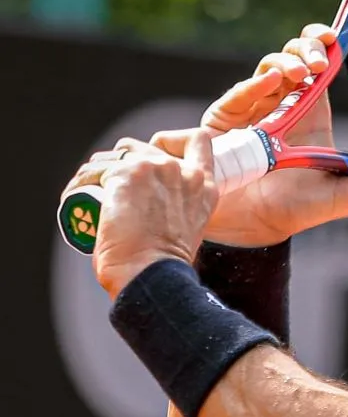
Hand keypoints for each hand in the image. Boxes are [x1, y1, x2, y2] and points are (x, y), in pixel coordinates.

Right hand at [67, 24, 347, 246]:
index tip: (333, 41)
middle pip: (294, 56)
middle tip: (318, 64)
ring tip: (299, 74)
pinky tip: (274, 82)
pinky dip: (256, 83)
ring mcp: (253, 109)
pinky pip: (239, 93)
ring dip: (286, 61)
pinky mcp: (225, 120)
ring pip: (268, 67)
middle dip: (307, 47)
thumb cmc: (302, 208)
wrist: (257, 227)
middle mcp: (282, 104)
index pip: (319, 68)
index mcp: (312, 113)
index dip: (323, 46)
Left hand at [90, 130, 218, 298]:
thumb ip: (180, 207)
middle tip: (109, 186)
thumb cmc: (163, 266)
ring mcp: (155, 169)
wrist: (151, 276)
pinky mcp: (125, 175)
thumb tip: (153, 204)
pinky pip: (92, 171)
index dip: (172, 142)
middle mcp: (182, 171)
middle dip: (123, 162)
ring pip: (115, 155)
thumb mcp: (187, 228)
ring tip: (86, 195)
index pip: (198, 140)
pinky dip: (79, 184)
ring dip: (97, 172)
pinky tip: (74, 199)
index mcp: (204, 186)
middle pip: (145, 147)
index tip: (153, 157)